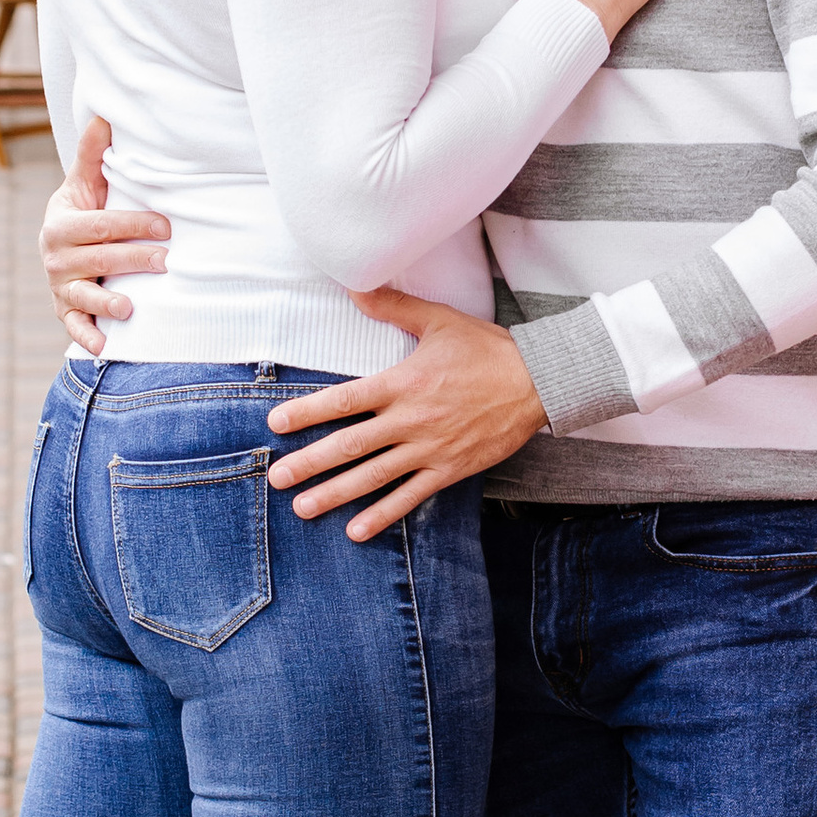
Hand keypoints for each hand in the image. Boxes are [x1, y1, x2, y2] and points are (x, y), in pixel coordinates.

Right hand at [40, 115, 169, 351]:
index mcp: (61, 224)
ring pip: (85, 296)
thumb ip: (92, 154)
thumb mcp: (84, 184)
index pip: (101, 225)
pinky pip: (74, 327)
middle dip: (133, 260)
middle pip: (99, 260)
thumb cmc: (84, 212)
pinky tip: (104, 346)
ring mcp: (60, 287)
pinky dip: (87, 337)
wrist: (62, 245)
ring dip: (107, 303)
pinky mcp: (65, 311)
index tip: (165, 225)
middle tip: (166, 261)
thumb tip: (104, 115)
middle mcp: (56, 257)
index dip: (133, 224)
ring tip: (131, 308)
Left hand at [267, 292, 546, 536]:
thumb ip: (393, 306)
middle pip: (350, 446)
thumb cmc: (486, 349)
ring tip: (302, 508)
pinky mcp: (449, 469)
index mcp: (403, 383)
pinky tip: (356, 530)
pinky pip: (410, 497)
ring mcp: (429, 449)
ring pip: (374, 477)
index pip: (345, 400)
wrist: (539, 382)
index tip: (277, 423)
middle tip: (277, 477)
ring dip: (335, 494)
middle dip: (309, 463)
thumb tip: (355, 285)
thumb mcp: (438, 320)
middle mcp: (411, 420)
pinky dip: (382, 515)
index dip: (308, 412)